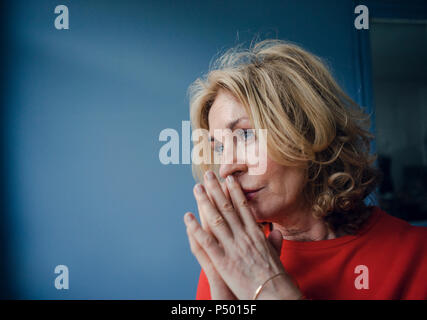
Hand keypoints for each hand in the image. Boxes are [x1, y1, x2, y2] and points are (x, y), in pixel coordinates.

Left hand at [184, 170, 302, 299]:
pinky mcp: (222, 261)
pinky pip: (206, 242)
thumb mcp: (276, 255)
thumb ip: (273, 242)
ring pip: (215, 219)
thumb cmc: (276, 276)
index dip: (234, 191)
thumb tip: (276, 232)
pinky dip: (195, 228)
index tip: (228, 179)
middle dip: (216, 190)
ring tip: (197, 188)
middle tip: (208, 175)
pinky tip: (187, 217)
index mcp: (255, 233)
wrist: (275, 294)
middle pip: (227, 207)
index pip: (243, 207)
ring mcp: (232, 247)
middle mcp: (243, 236)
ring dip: (204, 202)